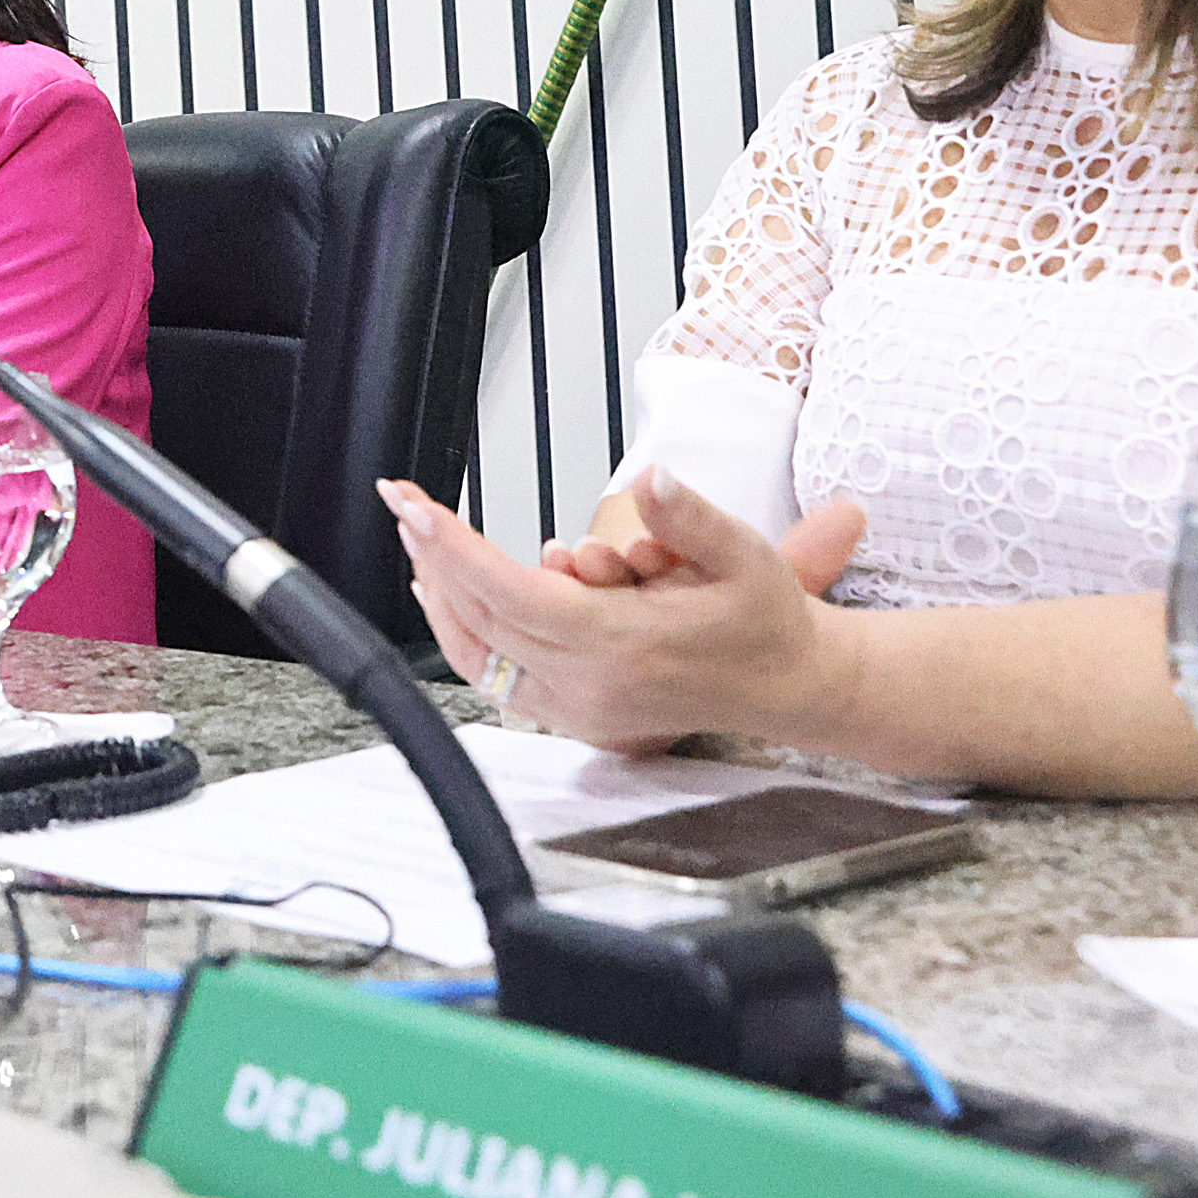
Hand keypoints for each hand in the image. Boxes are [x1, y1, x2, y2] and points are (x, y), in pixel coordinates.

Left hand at [380, 468, 870, 752]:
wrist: (792, 685)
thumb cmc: (765, 619)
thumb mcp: (745, 554)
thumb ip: (689, 518)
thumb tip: (650, 480)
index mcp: (622, 644)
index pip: (510, 593)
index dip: (451, 548)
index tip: (411, 505)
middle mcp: (590, 685)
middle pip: (481, 621)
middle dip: (434, 559)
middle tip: (405, 507)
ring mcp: (580, 709)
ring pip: (479, 658)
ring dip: (441, 599)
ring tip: (420, 543)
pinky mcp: (577, 718)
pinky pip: (498, 679)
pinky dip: (467, 635)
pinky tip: (452, 596)